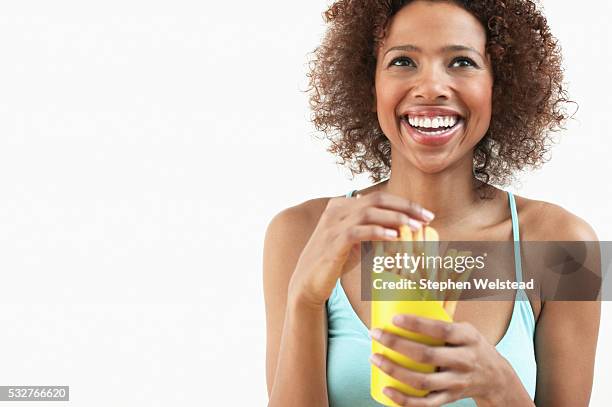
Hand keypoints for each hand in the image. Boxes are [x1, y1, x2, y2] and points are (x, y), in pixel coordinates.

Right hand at [287, 191, 434, 307]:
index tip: (425, 214)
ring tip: (415, 227)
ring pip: (368, 212)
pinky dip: (377, 232)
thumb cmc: (335, 260)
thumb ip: (372, 228)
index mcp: (341, 205)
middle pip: (376, 200)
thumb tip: (402, 224)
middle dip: (405, 207)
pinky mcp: (332, 243)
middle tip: (427, 218)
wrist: (308, 282)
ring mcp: (332, 226)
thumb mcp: (355, 240)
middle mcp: (335, 210)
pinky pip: (357, 232)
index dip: (404, 203)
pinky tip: (394, 237)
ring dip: (395, 218)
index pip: (378, 197)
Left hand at [369, 313, 512, 406]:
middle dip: (397, 344)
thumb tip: (408, 299)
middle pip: (427, 355)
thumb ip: (440, 320)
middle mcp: (464, 361)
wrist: (496, 378)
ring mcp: (457, 382)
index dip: (417, 324)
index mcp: (468, 337)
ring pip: (423, 382)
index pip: (441, 330)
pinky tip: (386, 390)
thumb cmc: (470, 346)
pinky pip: (425, 403)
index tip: (394, 318)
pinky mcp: (450, 398)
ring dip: (394, 371)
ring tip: (375, 358)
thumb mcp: (465, 329)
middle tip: (375, 334)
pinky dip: (404, 400)